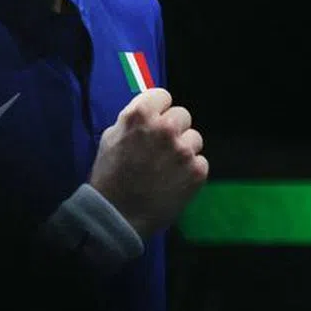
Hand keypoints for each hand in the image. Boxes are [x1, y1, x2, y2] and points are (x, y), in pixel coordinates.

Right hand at [88, 88, 207, 239]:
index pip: (163, 95)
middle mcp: (165, 128)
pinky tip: (174, 181)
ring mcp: (183, 150)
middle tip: (161, 148)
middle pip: (182, 115)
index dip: (159, 110)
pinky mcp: (197, 171)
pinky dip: (190, 171)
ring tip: (167, 168)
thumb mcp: (111, 137)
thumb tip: (151, 112)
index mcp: (141, 115)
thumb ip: (133, 120)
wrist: (118, 215)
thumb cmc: (109, 176)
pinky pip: (200, 162)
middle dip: (173, 129)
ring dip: (184, 150)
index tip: (156, 122)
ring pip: (194, 138)